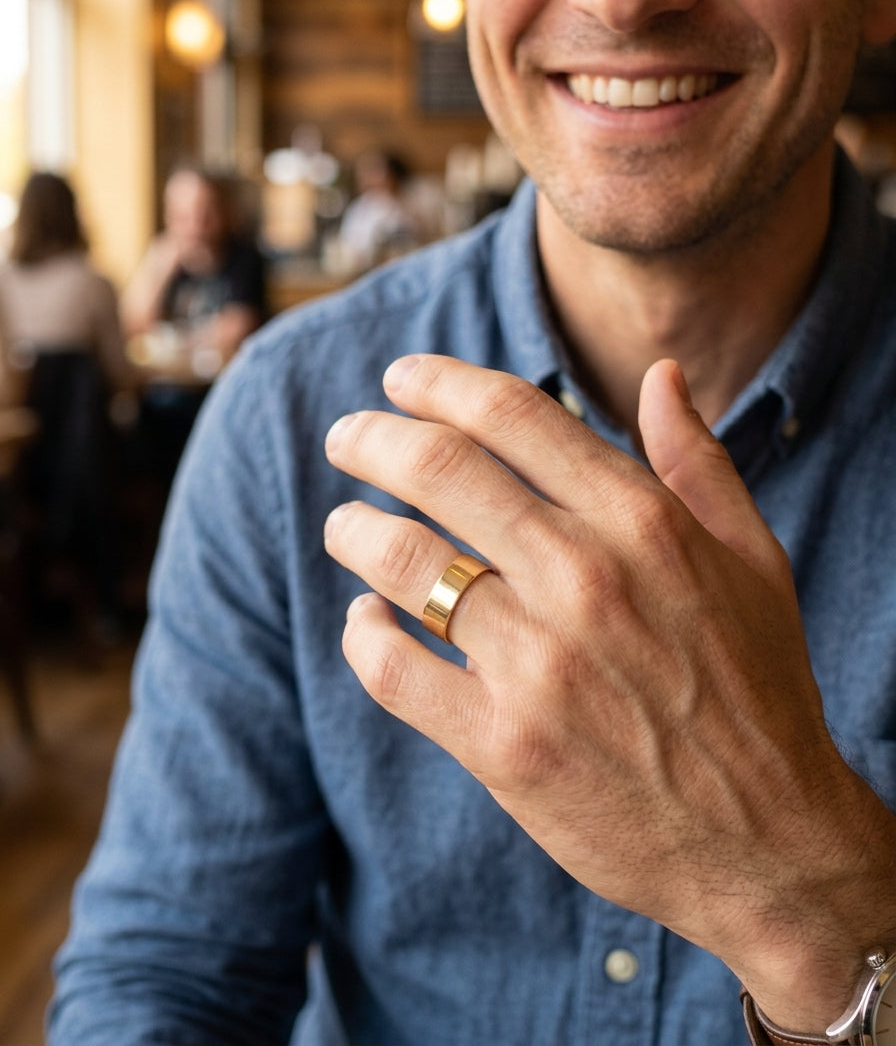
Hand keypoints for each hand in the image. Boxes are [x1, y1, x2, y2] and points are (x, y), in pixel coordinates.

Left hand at [324, 354, 895, 1028]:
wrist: (769, 844)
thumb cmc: (759, 690)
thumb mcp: (755, 560)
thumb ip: (699, 461)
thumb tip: (660, 375)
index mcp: (644, 522)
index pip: (513, 414)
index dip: (440, 383)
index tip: (401, 379)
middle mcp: (586, 577)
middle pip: (440, 470)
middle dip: (373, 440)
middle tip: (347, 438)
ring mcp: (539, 664)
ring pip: (403, 562)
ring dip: (355, 531)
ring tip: (345, 526)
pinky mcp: (502, 746)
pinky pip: (393, 668)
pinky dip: (361, 634)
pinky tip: (365, 619)